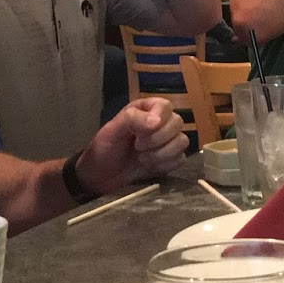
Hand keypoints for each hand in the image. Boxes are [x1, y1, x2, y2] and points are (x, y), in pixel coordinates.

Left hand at [73, 97, 187, 194]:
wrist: (101, 176)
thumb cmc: (105, 149)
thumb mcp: (113, 130)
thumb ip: (133, 119)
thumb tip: (156, 121)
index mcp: (146, 109)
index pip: (165, 106)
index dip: (158, 118)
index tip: (142, 132)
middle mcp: (161, 122)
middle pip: (177, 123)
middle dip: (158, 139)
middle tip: (138, 147)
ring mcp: (168, 142)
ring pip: (182, 141)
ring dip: (161, 153)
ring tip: (142, 158)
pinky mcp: (171, 159)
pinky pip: (180, 159)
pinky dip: (164, 164)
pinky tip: (149, 166)